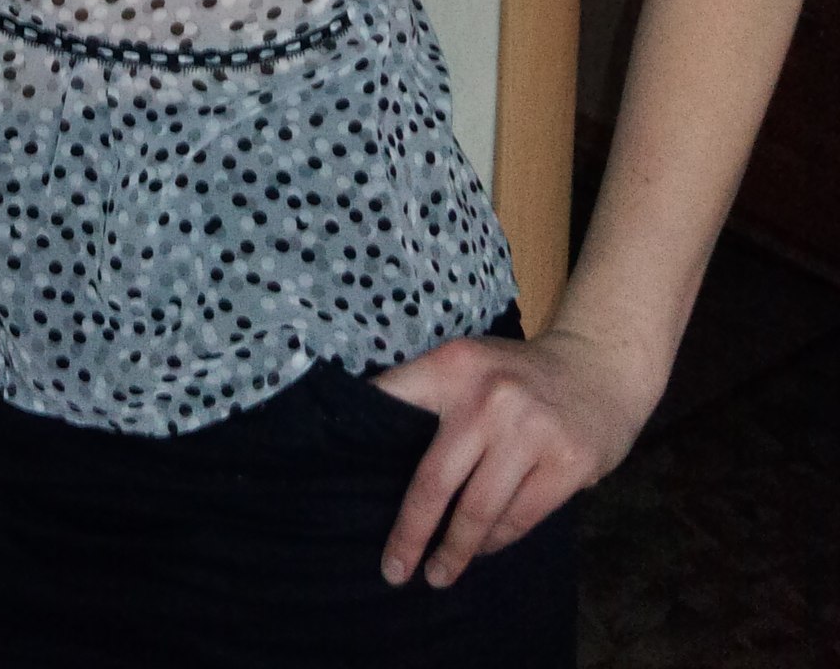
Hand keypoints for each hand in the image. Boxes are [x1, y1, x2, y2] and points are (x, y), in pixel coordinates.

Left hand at [373, 323, 660, 589]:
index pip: (394, 403)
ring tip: (438, 573)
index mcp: (454, 365)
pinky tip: (482, 550)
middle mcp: (489, 396)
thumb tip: (380, 460)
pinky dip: (496, 541)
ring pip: (478, 511)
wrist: (599, 367)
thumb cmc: (518, 376)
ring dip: (456, 550)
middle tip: (394, 570)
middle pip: (434, 482)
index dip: (361, 439)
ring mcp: (530, 429)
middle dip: (410, 533)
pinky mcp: (567, 462)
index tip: (338, 481)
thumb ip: (432, 398)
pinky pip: (519, 519)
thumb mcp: (471, 365)